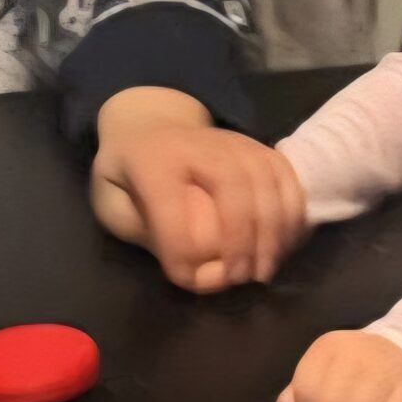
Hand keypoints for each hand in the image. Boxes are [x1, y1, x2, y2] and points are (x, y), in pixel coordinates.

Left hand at [90, 87, 306, 293]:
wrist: (151, 123)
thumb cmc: (128, 173)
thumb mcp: (109, 199)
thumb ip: (137, 230)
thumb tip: (183, 263)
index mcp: (153, 158)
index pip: (170, 206)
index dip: (179, 251)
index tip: (184, 278)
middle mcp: (199, 143)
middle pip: (233, 185)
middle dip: (241, 239)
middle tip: (239, 278)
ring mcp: (234, 140)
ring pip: (267, 180)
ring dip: (273, 232)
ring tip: (262, 271)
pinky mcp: (258, 146)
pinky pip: (287, 177)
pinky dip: (292, 214)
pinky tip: (284, 246)